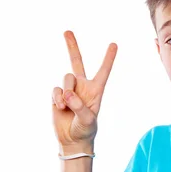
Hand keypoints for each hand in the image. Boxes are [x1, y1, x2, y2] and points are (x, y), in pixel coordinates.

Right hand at [52, 30, 116, 148]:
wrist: (72, 140)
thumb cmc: (85, 130)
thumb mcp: (88, 120)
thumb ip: (79, 106)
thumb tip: (68, 93)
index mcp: (96, 90)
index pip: (103, 71)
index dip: (108, 58)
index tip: (114, 44)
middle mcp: (82, 86)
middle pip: (77, 62)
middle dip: (72, 47)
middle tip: (67, 31)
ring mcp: (69, 90)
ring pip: (66, 78)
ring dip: (66, 90)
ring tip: (67, 105)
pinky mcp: (58, 96)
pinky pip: (56, 89)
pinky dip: (57, 98)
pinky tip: (60, 107)